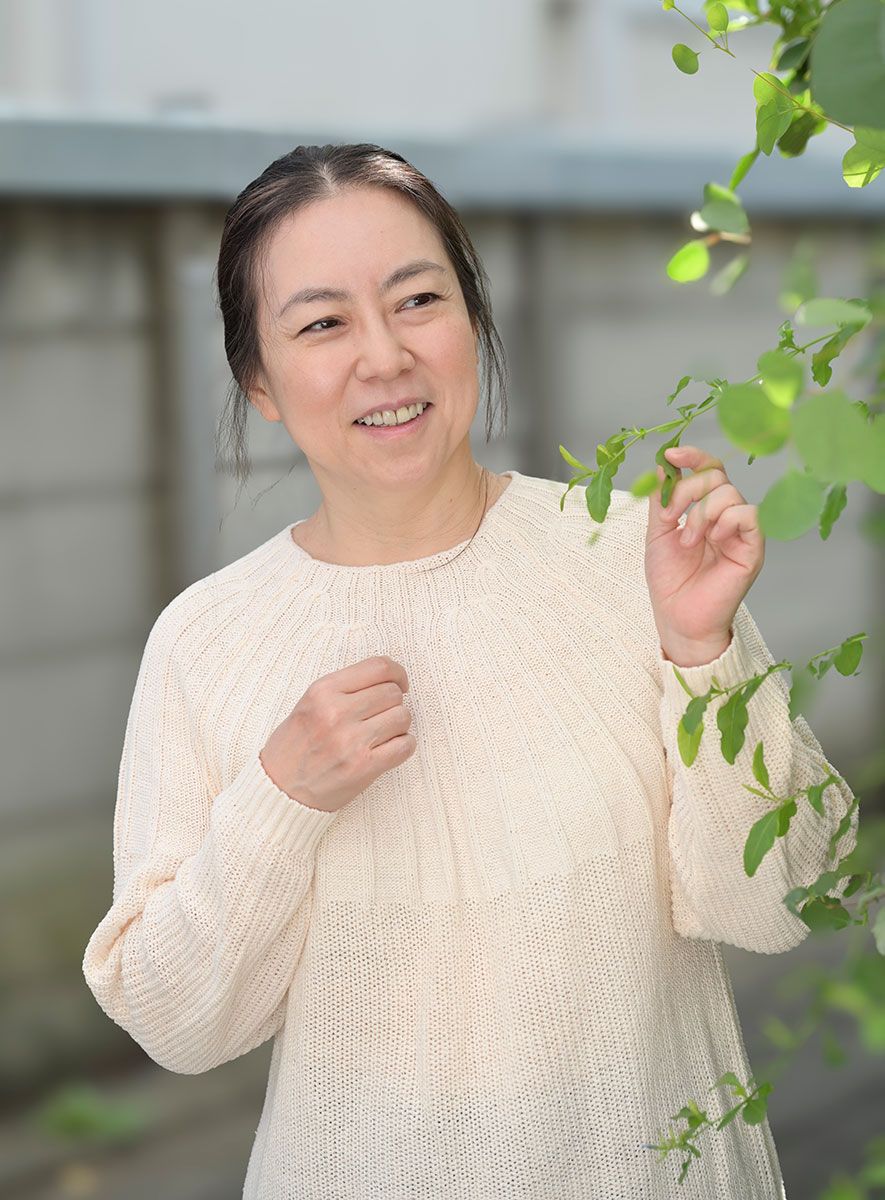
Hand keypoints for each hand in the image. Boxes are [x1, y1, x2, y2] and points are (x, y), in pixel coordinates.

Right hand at [260, 655, 414, 811]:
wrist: (279, 790)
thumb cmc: (294, 746)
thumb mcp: (309, 704)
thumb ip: (343, 688)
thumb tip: (388, 679)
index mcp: (322, 691)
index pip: (378, 667)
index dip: (397, 673)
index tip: (399, 683)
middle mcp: (336, 712)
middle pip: (393, 692)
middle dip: (394, 702)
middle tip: (383, 714)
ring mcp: (351, 740)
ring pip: (402, 717)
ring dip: (399, 725)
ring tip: (383, 733)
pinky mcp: (363, 767)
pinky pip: (405, 746)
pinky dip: (403, 745)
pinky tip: (389, 748)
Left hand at [646, 445, 764, 667]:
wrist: (678, 617)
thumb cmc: (670, 580)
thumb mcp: (657, 533)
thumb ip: (662, 499)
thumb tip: (664, 465)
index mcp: (704, 509)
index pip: (708, 470)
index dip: (693, 456)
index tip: (670, 455)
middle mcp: (725, 516)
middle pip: (717, 475)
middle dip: (688, 489)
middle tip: (669, 517)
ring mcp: (740, 531)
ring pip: (730, 493)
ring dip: (700, 512)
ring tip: (688, 540)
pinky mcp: (753, 547)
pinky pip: (750, 514)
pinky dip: (726, 520)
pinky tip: (711, 538)